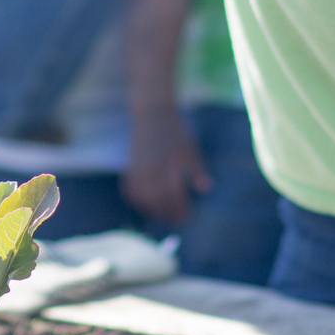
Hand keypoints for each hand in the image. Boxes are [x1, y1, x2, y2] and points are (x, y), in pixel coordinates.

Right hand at [119, 106, 210, 227]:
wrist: (152, 114)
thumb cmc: (175, 132)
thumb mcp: (191, 149)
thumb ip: (197, 170)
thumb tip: (205, 189)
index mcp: (166, 169)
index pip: (173, 197)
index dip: (180, 209)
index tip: (188, 215)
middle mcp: (149, 173)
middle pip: (156, 202)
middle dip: (167, 213)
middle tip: (177, 220)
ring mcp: (137, 170)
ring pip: (141, 198)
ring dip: (151, 210)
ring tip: (161, 216)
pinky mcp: (130, 166)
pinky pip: (129, 188)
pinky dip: (135, 199)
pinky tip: (143, 203)